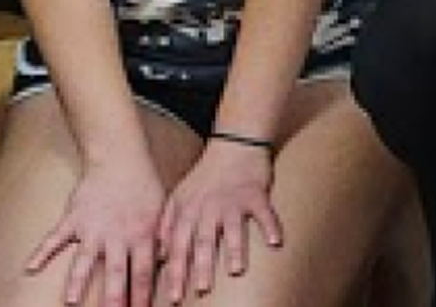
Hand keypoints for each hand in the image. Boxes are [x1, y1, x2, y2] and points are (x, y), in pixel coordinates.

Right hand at [24, 144, 172, 306]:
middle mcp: (116, 235)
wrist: (119, 157)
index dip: (141, 296)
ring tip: (71, 301)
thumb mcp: (162, 210)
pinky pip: (55, 237)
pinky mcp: (73, 219)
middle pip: (115, 272)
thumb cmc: (144, 186)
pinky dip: (41, 252)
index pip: (143, 272)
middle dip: (113, 297)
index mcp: (141, 235)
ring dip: (78, 281)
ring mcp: (92, 228)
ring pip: (84, 259)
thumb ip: (162, 238)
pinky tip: (29, 268)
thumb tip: (168, 261)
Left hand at [155, 133, 286, 300]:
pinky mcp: (255, 194)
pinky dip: (270, 226)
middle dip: (201, 267)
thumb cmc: (205, 176)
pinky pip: (264, 212)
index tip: (173, 296)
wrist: (233, 144)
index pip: (178, 247)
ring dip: (235, 249)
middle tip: (201, 289)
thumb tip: (160, 256)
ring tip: (236, 270)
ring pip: (233, 228)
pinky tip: (275, 242)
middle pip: (203, 241)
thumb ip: (168, 225)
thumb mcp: (179, 197)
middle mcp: (208, 208)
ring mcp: (232, 201)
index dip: (176, 272)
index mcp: (187, 212)